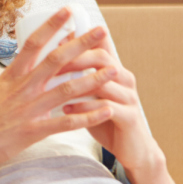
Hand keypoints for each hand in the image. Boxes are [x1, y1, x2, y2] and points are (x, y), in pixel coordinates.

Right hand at [0, 7, 118, 176]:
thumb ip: (9, 81)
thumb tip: (21, 68)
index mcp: (10, 76)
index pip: (34, 43)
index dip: (53, 25)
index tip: (68, 11)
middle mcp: (22, 88)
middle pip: (58, 59)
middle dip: (82, 43)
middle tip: (102, 30)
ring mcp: (29, 109)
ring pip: (68, 89)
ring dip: (94, 78)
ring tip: (115, 69)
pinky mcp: (33, 131)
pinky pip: (67, 122)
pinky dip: (89, 116)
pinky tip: (106, 110)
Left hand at [57, 41, 165, 172]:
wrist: (132, 148)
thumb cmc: (105, 117)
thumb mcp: (91, 93)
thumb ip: (79, 75)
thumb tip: (52, 55)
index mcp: (115, 70)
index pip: (100, 45)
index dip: (80, 38)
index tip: (55, 35)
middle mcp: (125, 79)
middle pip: (101, 58)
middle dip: (74, 57)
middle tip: (50, 61)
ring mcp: (129, 97)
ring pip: (103, 82)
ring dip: (76, 83)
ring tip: (52, 86)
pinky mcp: (130, 117)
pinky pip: (106, 108)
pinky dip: (84, 107)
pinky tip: (66, 109)